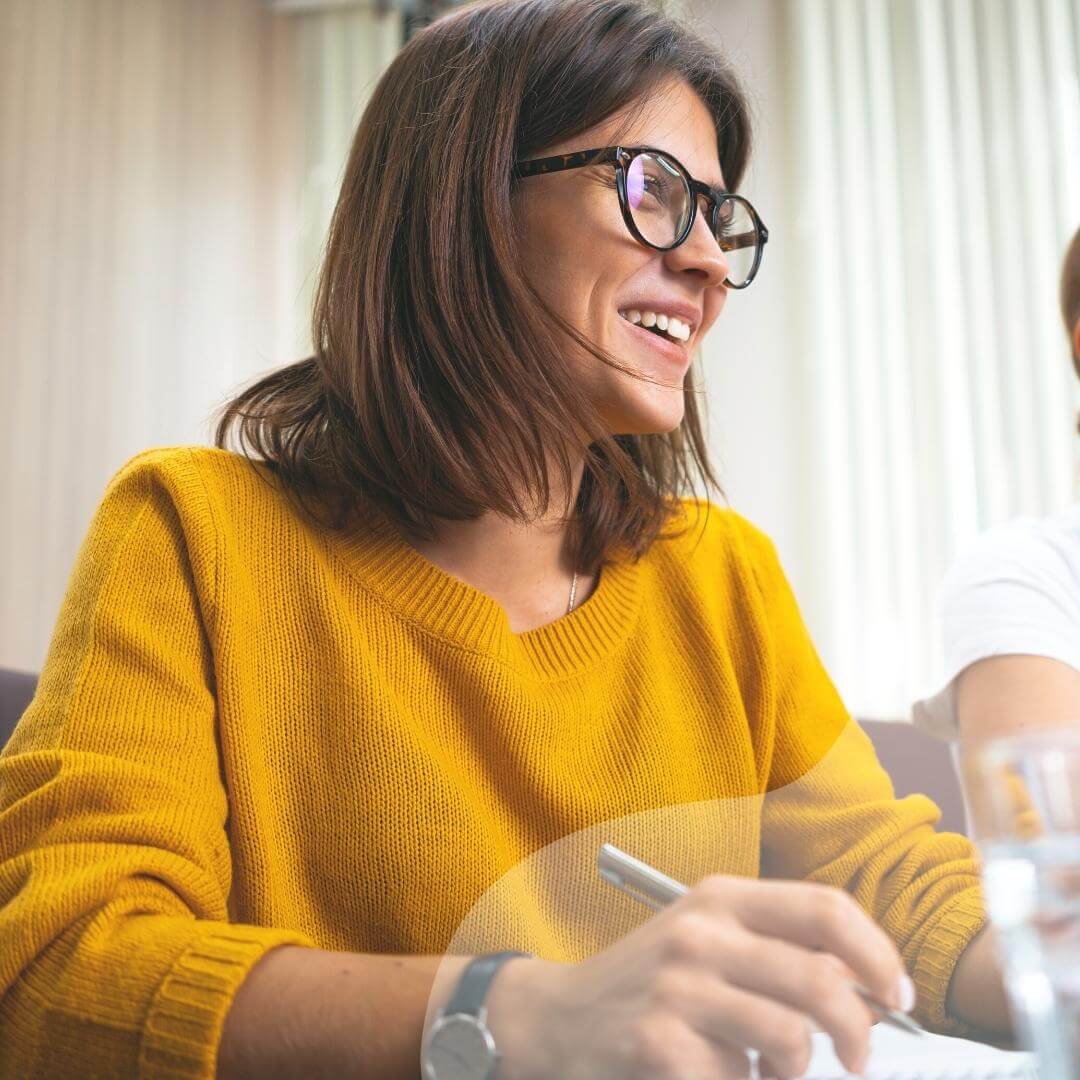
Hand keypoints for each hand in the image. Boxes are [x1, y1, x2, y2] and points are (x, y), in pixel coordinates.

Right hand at [485, 875, 913, 1078]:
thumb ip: (776, 946)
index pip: (826, 908)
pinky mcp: (657, 1041)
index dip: (877, 955)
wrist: (560, 1017)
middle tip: (859, 1058)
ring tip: (773, 1073)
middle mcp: (700, 931)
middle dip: (859, 1032)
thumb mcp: (707, 938)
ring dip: (797, 1073)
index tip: (897, 997)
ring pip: (791, 1040)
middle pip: (821, 980)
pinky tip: (718, 1076)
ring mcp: (677, 986)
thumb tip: (867, 984)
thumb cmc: (650, 980)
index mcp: (720, 896)